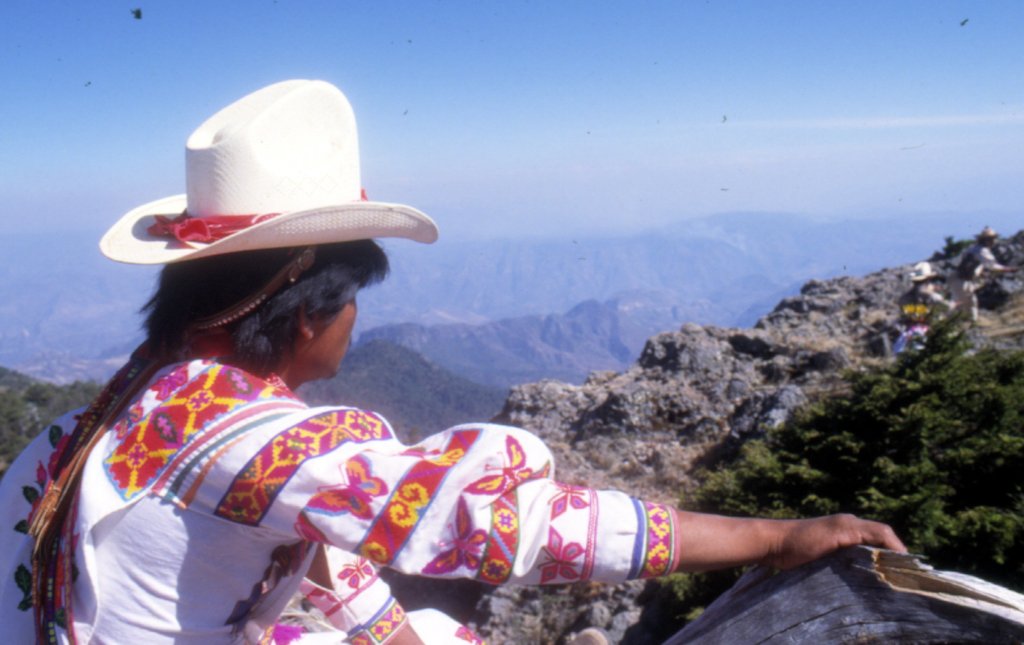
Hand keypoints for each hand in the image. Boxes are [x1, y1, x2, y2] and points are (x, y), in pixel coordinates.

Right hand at [673, 510, 905, 572]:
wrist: (775, 544)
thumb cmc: (794, 555)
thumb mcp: (825, 562)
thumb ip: (843, 564)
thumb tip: (865, 585)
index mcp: (846, 530)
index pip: (880, 539)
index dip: (895, 554)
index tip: (906, 575)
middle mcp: (849, 524)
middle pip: (884, 536)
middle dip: (899, 556)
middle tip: (913, 578)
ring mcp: (846, 524)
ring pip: (882, 534)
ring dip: (896, 552)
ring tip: (907, 573)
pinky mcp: (843, 528)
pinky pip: (875, 534)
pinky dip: (888, 546)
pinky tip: (893, 563)